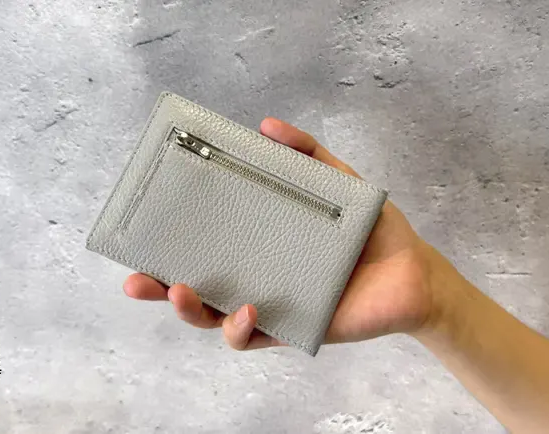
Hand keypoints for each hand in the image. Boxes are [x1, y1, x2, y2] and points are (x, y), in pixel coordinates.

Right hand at [123, 118, 436, 349]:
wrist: (411, 272)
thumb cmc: (370, 230)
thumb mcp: (337, 182)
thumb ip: (306, 153)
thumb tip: (266, 126)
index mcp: (257, 244)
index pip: (205, 245)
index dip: (169, 245)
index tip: (140, 235)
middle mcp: (255, 277)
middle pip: (196, 287)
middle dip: (160, 288)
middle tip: (136, 281)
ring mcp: (270, 306)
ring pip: (215, 319)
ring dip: (191, 311)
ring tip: (180, 290)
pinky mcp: (291, 330)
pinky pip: (255, 339)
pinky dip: (242, 329)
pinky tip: (249, 309)